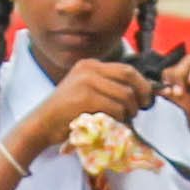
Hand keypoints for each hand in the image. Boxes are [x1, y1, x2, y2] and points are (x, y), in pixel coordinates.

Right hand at [12, 60, 153, 160]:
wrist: (42, 124)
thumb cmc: (67, 113)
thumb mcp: (87, 92)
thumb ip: (108, 88)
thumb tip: (140, 93)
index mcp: (90, 65)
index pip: (126, 69)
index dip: (142, 84)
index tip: (147, 98)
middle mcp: (89, 68)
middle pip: (129, 76)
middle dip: (142, 94)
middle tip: (142, 109)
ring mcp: (87, 80)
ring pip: (125, 94)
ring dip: (130, 111)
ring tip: (124, 120)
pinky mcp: (86, 96)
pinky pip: (116, 107)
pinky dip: (119, 118)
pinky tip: (113, 124)